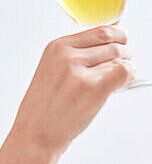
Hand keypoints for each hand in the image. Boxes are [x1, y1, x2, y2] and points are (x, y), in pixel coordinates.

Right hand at [10, 25, 135, 155]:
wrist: (35, 133)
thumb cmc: (43, 108)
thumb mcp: (51, 70)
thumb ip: (76, 56)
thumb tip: (108, 49)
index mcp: (56, 47)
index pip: (100, 31)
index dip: (117, 38)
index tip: (121, 44)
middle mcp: (67, 55)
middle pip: (113, 42)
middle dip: (123, 54)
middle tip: (119, 67)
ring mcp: (79, 71)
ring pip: (121, 57)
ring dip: (125, 68)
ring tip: (113, 81)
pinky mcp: (93, 88)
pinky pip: (124, 71)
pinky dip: (128, 77)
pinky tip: (118, 86)